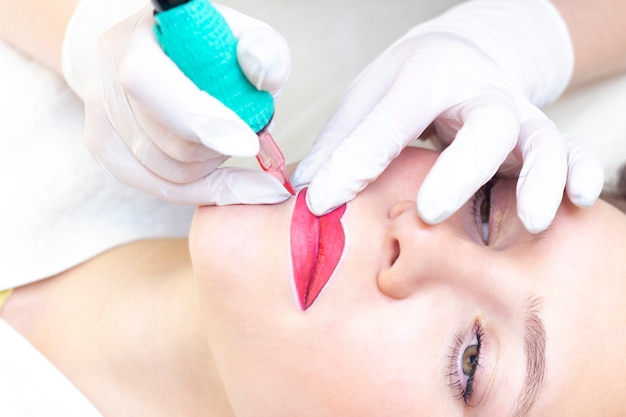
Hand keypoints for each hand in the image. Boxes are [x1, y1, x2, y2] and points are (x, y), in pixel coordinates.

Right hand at [62, 1, 291, 204]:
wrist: (153, 48)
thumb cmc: (201, 45)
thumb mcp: (240, 35)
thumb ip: (261, 48)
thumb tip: (263, 73)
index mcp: (136, 42)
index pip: (159, 90)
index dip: (206, 124)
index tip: (248, 142)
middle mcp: (106, 78)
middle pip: (172, 145)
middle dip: (219, 149)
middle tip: (242, 133)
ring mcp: (99, 116)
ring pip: (169, 174)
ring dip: (209, 167)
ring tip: (223, 140)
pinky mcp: (102, 146)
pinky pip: (157, 186)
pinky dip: (197, 187)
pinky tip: (219, 174)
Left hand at [292, 0, 603, 232]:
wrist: (466, 54)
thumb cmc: (413, 81)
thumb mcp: (369, 97)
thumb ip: (343, 142)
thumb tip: (307, 191)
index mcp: (426, 79)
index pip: (390, 123)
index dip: (353, 165)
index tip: (319, 203)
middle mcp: (478, 97)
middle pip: (484, 126)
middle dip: (460, 169)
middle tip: (429, 210)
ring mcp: (516, 117)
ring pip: (540, 140)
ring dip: (539, 180)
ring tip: (531, 219)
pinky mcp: (538, 136)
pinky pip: (571, 151)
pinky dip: (580, 173)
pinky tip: (577, 201)